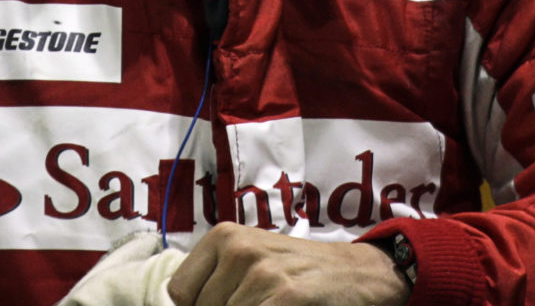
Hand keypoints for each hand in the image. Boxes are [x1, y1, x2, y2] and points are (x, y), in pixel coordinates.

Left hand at [167, 225, 408, 305]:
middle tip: (257, 304)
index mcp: (223, 236)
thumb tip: (182, 305)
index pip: (178, 292)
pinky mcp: (286, 294)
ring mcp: (262, 271)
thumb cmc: (297, 270)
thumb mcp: (251, 260)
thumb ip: (217, 279)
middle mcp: (239, 248)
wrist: (355, 272)